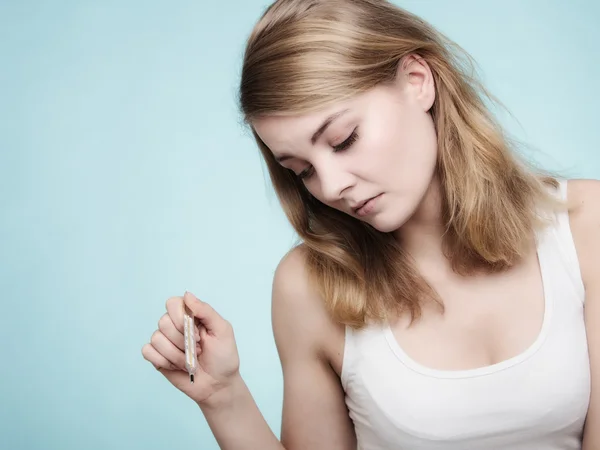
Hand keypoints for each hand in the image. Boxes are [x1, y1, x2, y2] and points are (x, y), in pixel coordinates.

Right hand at [142, 291, 240, 405]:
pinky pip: (148, 352)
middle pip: (163, 321)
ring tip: (190, 361)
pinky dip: (163, 361)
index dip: (181, 318)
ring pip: (157, 339)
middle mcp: (175, 325)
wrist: (218, 385)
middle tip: (197, 349)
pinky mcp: (158, 357)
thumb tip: (187, 294)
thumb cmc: (223, 357)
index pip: (173, 303)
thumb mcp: (222, 330)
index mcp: (191, 315)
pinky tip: (177, 366)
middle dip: (182, 340)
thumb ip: (205, 311)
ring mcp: (165, 341)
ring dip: (176, 355)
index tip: (198, 334)